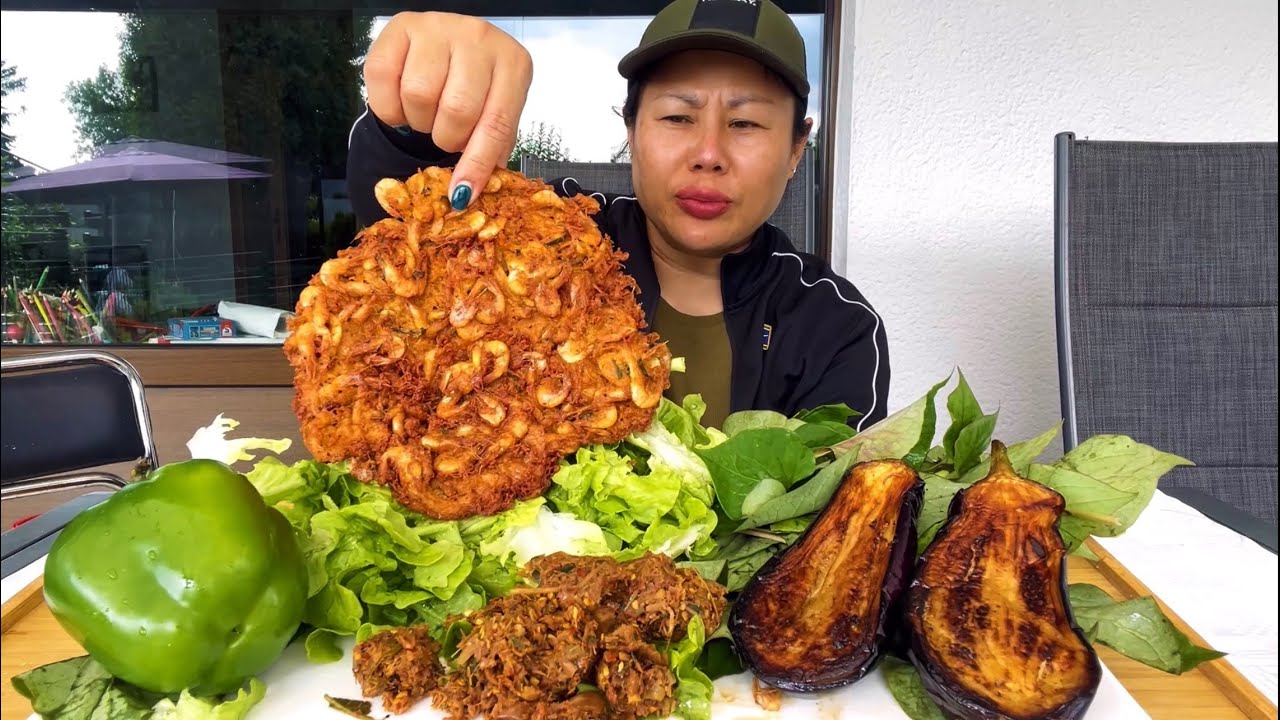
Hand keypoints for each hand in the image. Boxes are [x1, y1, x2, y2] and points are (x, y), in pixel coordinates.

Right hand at [364, 11, 532, 207]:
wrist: (451, 44)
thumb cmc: (477, 85)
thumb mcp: (496, 111)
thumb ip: (491, 147)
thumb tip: (470, 192)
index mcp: (513, 64)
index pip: (497, 123)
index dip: (476, 163)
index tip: (461, 194)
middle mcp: (479, 37)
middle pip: (456, 110)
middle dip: (446, 138)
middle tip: (445, 134)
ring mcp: (439, 26)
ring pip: (418, 94)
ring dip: (418, 119)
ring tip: (427, 113)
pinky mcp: (401, 25)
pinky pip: (383, 79)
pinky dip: (389, 105)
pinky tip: (402, 101)